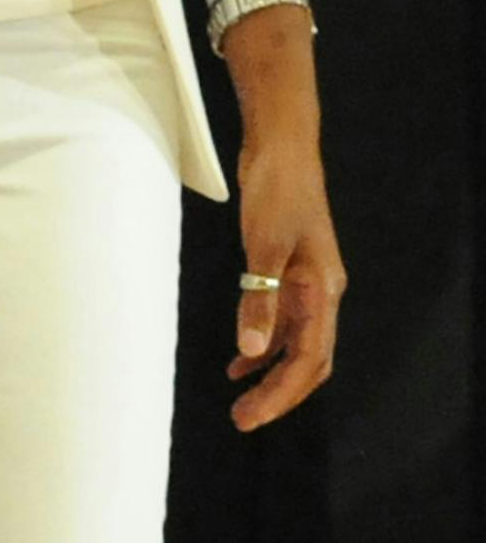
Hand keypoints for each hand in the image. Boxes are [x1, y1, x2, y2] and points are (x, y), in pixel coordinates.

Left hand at [228, 124, 344, 428]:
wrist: (282, 145)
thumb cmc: (277, 188)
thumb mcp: (263, 244)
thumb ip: (259, 298)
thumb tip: (249, 349)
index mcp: (324, 291)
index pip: (308, 361)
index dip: (280, 394)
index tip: (250, 416)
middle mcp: (322, 293)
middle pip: (308, 361)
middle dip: (278, 394)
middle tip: (244, 418)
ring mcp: (308, 282)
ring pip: (296, 343)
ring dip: (270, 371)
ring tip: (240, 397)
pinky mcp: (290, 270)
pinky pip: (282, 320)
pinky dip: (263, 341)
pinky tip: (240, 355)